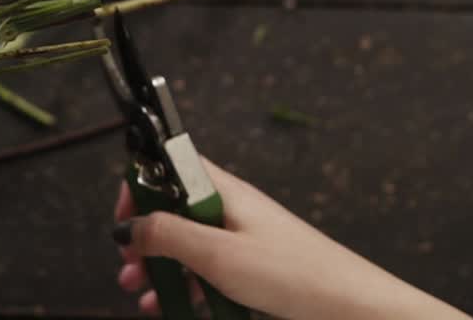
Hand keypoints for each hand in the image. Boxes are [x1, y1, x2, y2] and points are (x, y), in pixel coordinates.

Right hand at [112, 157, 471, 319]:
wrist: (350, 307)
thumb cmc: (296, 274)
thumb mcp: (219, 256)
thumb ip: (169, 237)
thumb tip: (127, 226)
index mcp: (225, 191)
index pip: (171, 166)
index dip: (142, 184)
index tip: (122, 217)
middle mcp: (232, 209)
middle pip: (174, 210)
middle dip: (145, 237)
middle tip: (127, 267)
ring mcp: (242, 239)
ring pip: (188, 245)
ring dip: (161, 267)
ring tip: (142, 293)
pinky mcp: (252, 267)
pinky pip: (208, 270)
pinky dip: (186, 285)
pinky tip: (173, 306)